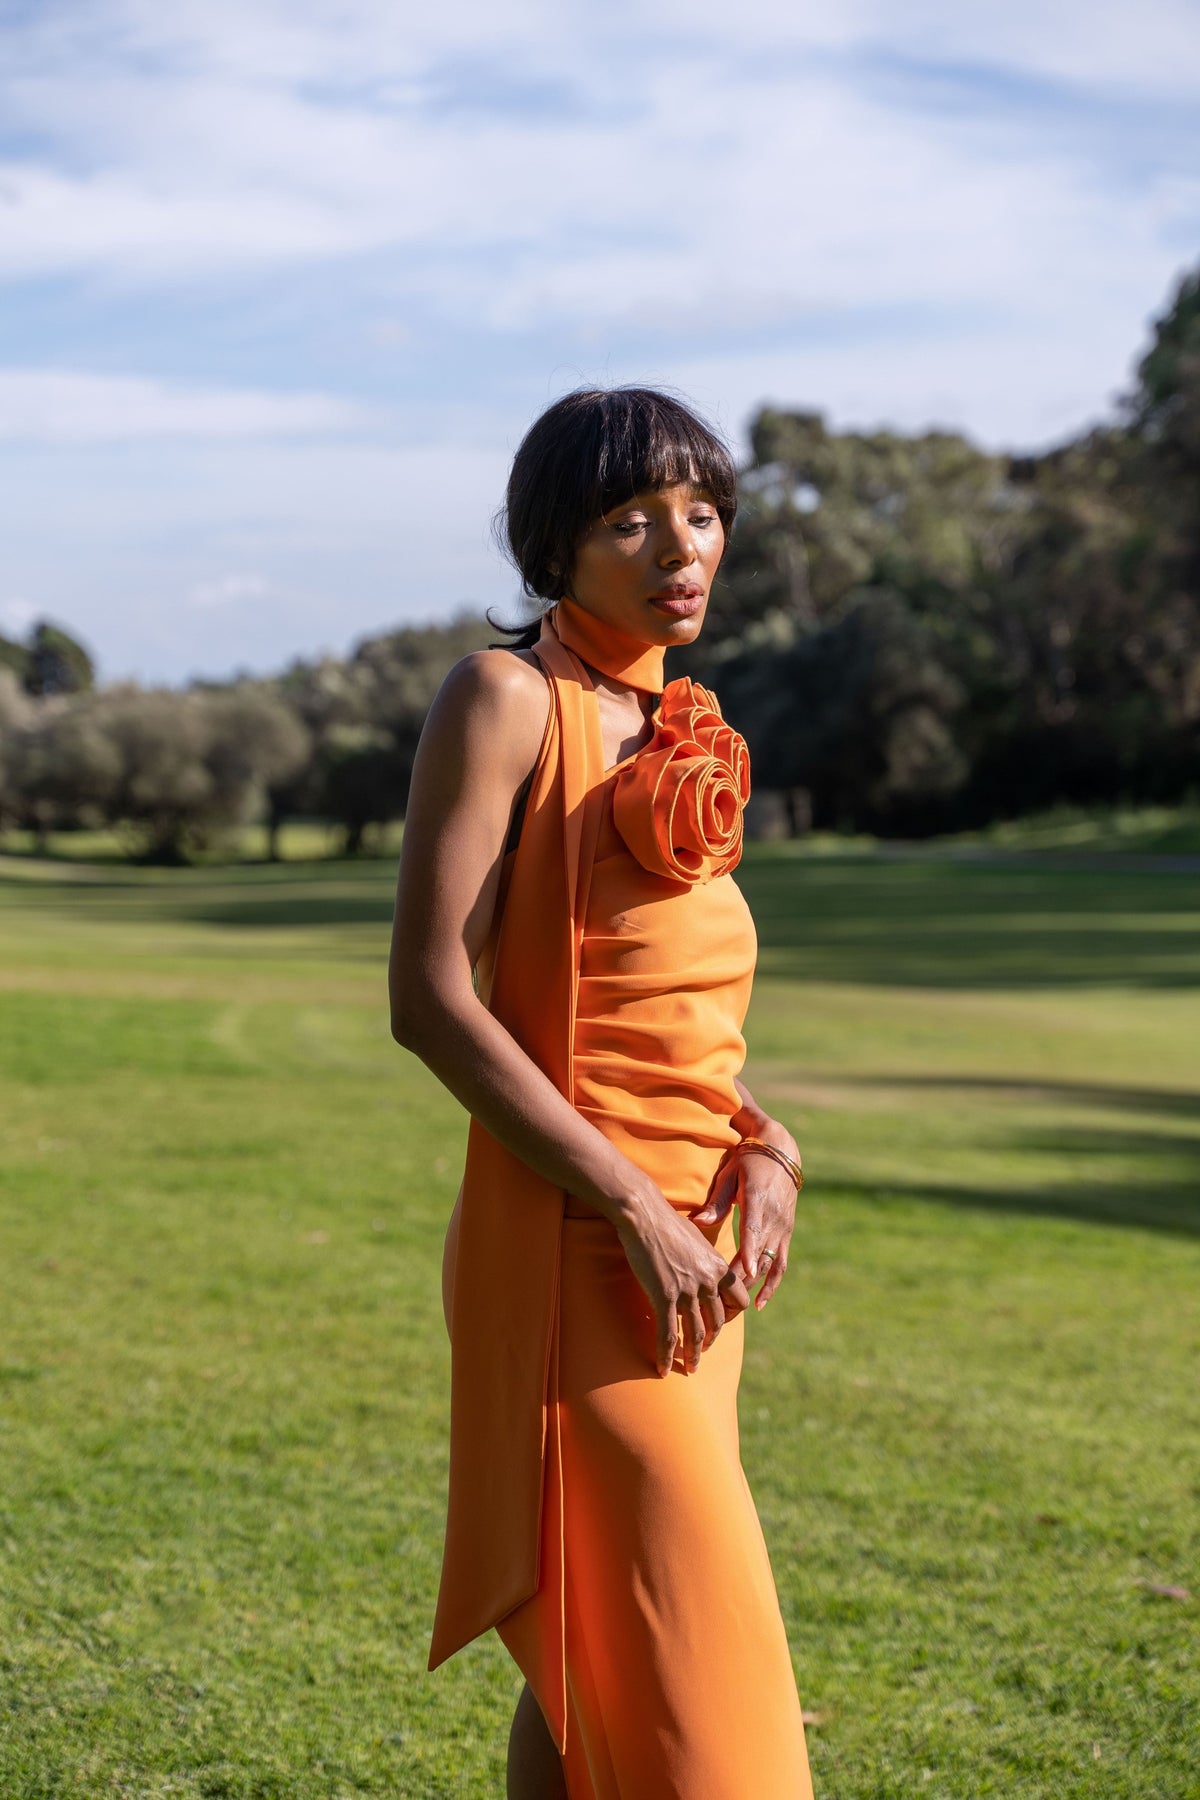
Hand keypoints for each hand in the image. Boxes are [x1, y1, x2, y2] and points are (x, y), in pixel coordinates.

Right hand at [614, 1191, 749, 1376]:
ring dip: (693, 1355)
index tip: (719, 1323)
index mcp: (718, 1266)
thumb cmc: (665, 1222)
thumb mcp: (696, 1238)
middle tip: (703, 1351)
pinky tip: (663, 1368)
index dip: (732, 1316)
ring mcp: (687, 1291)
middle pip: (717, 1321)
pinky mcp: (665, 1296)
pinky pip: (668, 1334)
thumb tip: (701, 1269)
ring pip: (695, 1333)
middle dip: (711, 1339)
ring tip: (690, 1369)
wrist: (644, 1214)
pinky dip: (666, 1354)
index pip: (739, 1300)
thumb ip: (703, 1259)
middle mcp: (707, 1281)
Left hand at [692, 1129, 798, 1310]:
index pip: (754, 1231)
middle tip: (721, 1302)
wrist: (780, 1153)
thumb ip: (716, 1201)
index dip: (749, 1253)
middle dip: (742, 1280)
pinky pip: (781, 1265)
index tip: (744, 1273)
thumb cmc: (747, 1162)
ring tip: (736, 1308)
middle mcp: (774, 1218)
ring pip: (770, 1264)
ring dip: (754, 1287)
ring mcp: (783, 1228)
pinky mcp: (786, 1234)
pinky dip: (772, 1285)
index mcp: (758, 1201)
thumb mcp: (730, 1175)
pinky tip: (759, 1303)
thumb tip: (697, 1221)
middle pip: (759, 1255)